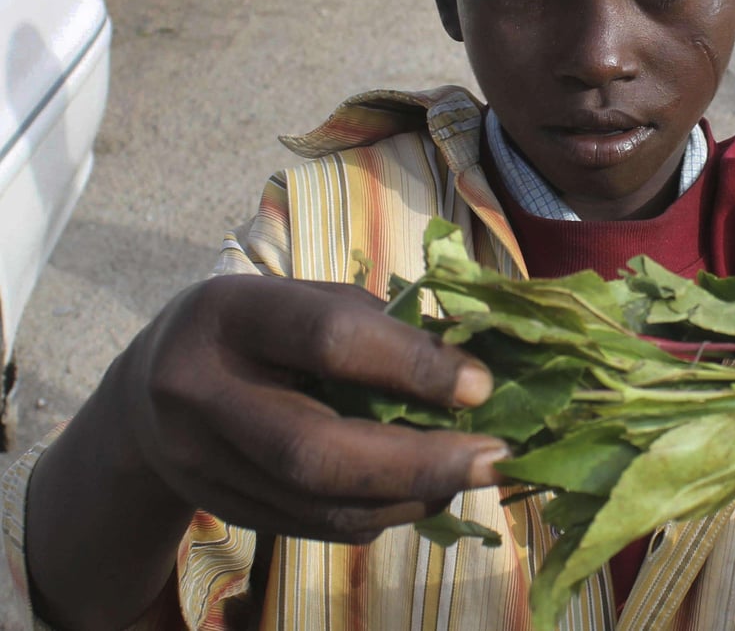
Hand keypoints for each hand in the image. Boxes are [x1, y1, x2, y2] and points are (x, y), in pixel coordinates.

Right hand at [111, 273, 508, 543]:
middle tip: (495, 459)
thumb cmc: (257, 328)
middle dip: (419, 461)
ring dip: (413, 496)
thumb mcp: (302, 297)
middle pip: (316, 451)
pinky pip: (317, 527)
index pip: (328, 340)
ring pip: (319, 504)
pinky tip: (427, 491)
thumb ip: (379, 323)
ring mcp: (204, 464)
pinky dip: (385, 514)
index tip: (481, 385)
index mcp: (231, 316)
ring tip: (473, 475)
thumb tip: (473, 360)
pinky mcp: (225, 510)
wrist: (149, 393)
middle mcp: (204, 394)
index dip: (411, 365)